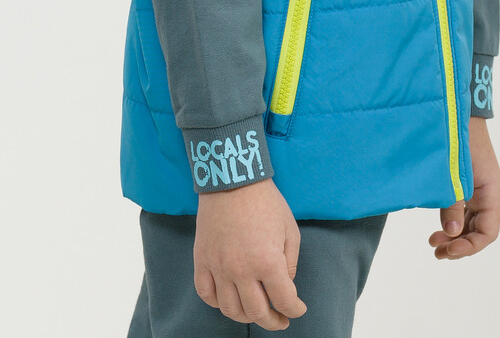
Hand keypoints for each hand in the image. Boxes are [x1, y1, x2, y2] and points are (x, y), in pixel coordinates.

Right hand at [193, 177, 307, 329]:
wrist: (233, 178)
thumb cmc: (265, 201)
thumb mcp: (289, 229)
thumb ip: (290, 262)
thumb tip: (284, 285)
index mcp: (267, 262)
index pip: (284, 300)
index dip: (295, 310)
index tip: (298, 310)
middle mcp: (241, 270)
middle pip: (257, 312)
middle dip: (273, 321)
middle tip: (280, 320)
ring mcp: (218, 267)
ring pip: (231, 310)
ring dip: (246, 316)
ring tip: (256, 311)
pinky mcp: (201, 260)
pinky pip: (206, 294)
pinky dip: (218, 303)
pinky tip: (230, 299)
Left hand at [428, 117, 499, 259]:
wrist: (457, 108)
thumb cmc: (459, 137)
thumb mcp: (456, 174)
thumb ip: (453, 204)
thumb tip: (451, 234)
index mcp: (491, 192)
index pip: (488, 232)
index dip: (470, 246)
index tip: (448, 248)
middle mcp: (487, 193)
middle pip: (479, 231)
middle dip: (460, 245)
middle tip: (437, 251)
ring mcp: (476, 188)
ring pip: (470, 222)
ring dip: (454, 235)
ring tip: (433, 242)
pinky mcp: (465, 182)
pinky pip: (462, 209)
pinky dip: (451, 221)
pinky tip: (436, 225)